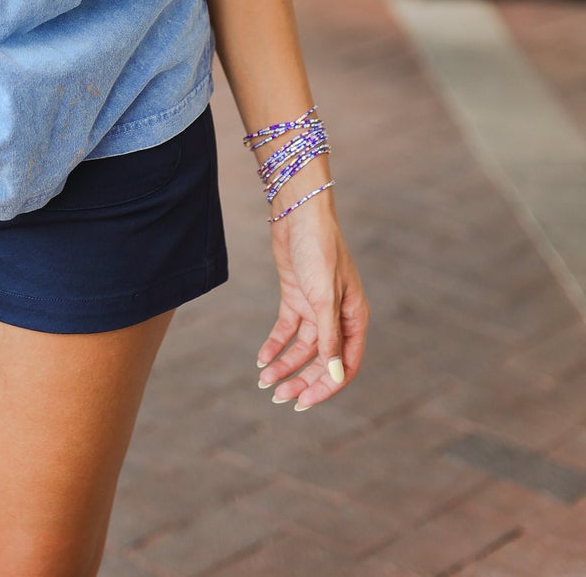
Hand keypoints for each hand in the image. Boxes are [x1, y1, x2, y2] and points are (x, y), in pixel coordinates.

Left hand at [255, 197, 368, 409]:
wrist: (299, 214)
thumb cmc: (319, 251)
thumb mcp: (324, 298)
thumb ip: (329, 338)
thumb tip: (336, 376)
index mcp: (354, 318)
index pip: (345, 364)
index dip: (326, 386)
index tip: (304, 402)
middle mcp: (337, 316)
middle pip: (321, 360)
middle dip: (301, 379)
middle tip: (279, 397)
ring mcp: (315, 307)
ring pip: (302, 348)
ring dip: (285, 365)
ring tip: (264, 382)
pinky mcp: (296, 296)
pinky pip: (286, 329)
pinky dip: (275, 344)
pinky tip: (262, 358)